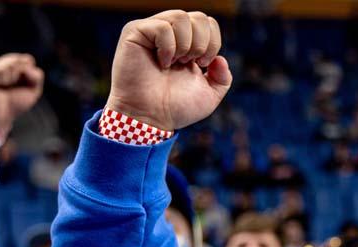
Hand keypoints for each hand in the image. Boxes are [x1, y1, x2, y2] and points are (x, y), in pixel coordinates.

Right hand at [0, 53, 43, 130]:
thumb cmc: (14, 105)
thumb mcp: (33, 90)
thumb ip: (35, 75)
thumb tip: (24, 61)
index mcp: (12, 66)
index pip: (28, 60)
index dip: (30, 75)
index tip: (24, 87)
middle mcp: (1, 63)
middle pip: (21, 60)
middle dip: (23, 77)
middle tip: (11, 88)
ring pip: (12, 63)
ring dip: (12, 80)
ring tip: (2, 88)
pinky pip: (0, 68)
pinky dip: (3, 79)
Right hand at [105, 10, 231, 130]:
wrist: (152, 118)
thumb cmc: (176, 108)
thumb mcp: (209, 96)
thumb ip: (223, 78)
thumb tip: (221, 59)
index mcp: (187, 44)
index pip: (208, 23)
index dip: (213, 42)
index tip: (203, 65)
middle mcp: (170, 34)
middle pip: (199, 17)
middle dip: (202, 43)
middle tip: (190, 64)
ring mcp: (152, 31)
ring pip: (181, 17)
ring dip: (185, 45)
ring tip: (176, 63)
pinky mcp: (135, 32)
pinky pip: (162, 27)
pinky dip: (168, 48)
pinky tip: (162, 63)